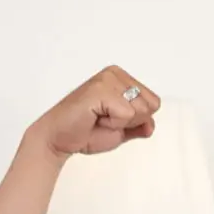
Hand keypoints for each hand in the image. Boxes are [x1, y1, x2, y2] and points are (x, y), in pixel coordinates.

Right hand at [31, 65, 159, 157]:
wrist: (59, 139)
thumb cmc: (85, 131)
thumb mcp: (121, 130)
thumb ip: (139, 126)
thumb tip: (151, 125)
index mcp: (122, 78)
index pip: (154, 102)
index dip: (136, 120)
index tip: (112, 119)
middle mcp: (115, 74)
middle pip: (151, 106)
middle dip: (131, 122)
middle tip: (104, 120)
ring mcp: (107, 79)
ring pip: (141, 110)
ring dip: (121, 123)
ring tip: (99, 118)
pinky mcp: (100, 89)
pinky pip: (127, 114)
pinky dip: (114, 124)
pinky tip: (95, 118)